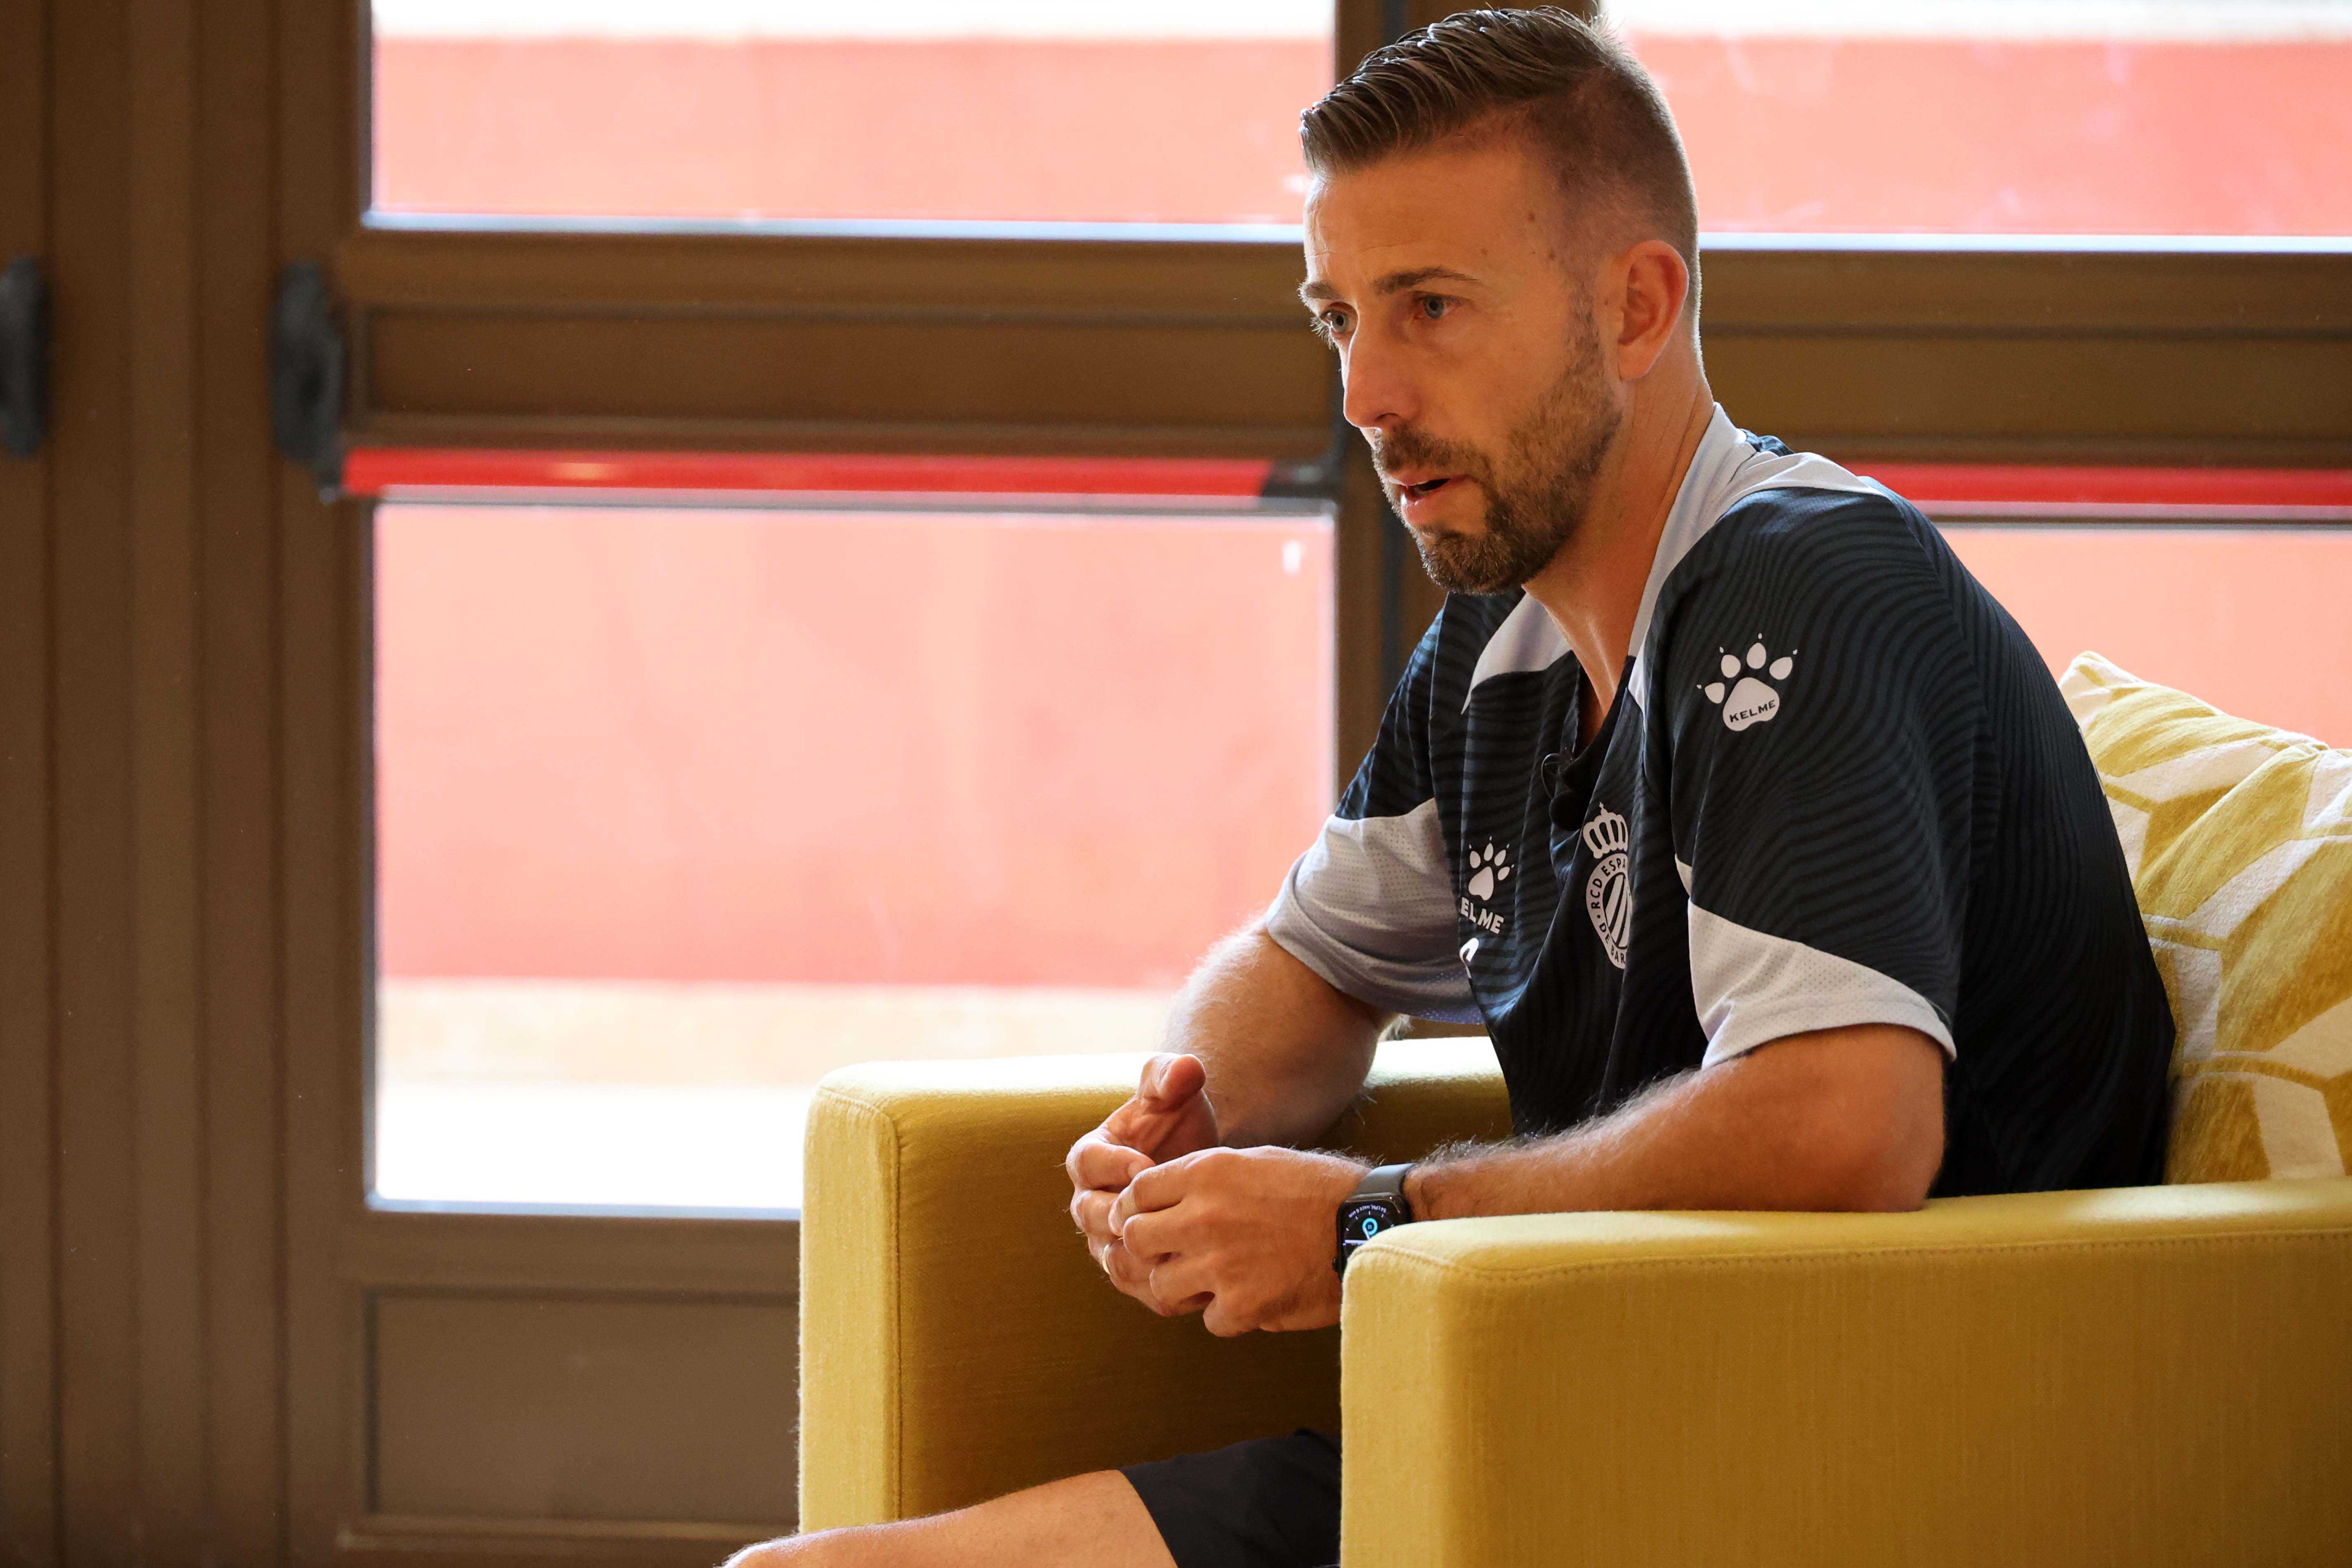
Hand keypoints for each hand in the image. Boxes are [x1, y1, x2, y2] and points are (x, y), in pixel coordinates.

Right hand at [1066, 1054, 1220, 1311]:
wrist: (1196, 1162)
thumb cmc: (1178, 1121)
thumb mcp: (1176, 1092)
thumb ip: (1172, 1075)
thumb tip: (1183, 1070)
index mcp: (1091, 1157)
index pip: (1087, 1162)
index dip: (1112, 1164)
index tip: (1146, 1163)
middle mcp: (1090, 1201)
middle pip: (1090, 1215)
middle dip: (1121, 1214)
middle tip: (1162, 1212)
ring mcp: (1107, 1240)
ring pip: (1111, 1257)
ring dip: (1142, 1256)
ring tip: (1180, 1247)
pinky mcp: (1132, 1269)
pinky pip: (1138, 1286)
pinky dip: (1164, 1286)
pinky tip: (1199, 1278)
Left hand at [1110, 1145, 1366, 1336]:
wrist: (1370, 1225)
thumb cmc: (1319, 1189)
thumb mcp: (1257, 1162)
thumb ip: (1207, 1180)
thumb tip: (1167, 1202)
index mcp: (1207, 1172)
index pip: (1136, 1193)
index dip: (1136, 1210)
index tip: (1147, 1222)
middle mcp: (1205, 1215)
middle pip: (1135, 1239)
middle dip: (1149, 1250)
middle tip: (1172, 1256)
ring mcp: (1221, 1263)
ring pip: (1161, 1286)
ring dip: (1183, 1288)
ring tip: (1212, 1282)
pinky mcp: (1244, 1305)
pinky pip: (1208, 1320)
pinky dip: (1227, 1315)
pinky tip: (1251, 1299)